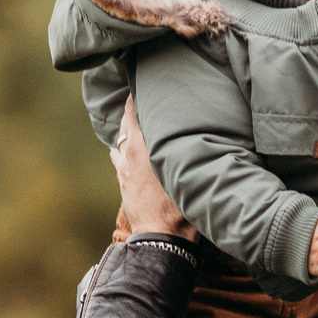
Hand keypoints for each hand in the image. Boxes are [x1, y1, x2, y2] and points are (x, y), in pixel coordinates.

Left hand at [111, 98, 196, 240]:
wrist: (161, 238)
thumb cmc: (180, 206)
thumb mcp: (188, 170)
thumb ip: (189, 146)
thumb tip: (199, 125)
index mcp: (143, 146)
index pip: (135, 109)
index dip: (138, 94)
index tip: (145, 80)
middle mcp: (129, 152)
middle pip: (126, 120)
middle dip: (134, 107)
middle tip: (145, 94)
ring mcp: (123, 167)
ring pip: (121, 138)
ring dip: (129, 128)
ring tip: (140, 118)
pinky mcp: (122, 181)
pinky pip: (119, 156)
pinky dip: (124, 147)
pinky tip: (130, 146)